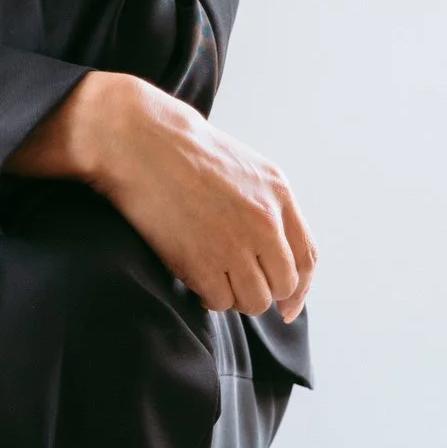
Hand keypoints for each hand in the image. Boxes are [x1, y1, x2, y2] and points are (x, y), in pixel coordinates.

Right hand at [12, 73, 314, 319]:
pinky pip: (219, 302)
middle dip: (261, 290)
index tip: (287, 306)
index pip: (306, 257)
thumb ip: (265, 206)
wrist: (140, 141)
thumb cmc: (182, 149)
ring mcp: (236, 244)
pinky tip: (193, 276)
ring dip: (233, 296)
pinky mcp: (203, 262)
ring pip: (253, 301)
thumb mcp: (243, 167)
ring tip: (211, 275)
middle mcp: (265, 222)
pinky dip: (207, 296)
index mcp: (278, 194)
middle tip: (234, 281)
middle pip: (282, 285)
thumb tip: (271, 252)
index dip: (298, 290)